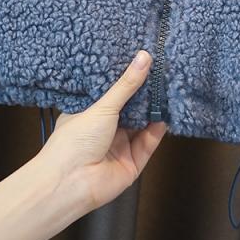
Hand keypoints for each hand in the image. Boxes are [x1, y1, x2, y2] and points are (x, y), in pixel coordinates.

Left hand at [32, 49, 167, 213]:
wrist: (71, 183)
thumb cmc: (76, 140)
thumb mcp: (103, 106)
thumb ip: (126, 85)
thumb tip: (144, 56)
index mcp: (90, 114)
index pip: (112, 93)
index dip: (127, 79)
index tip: (144, 60)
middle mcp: (105, 129)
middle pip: (130, 109)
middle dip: (145, 94)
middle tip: (162, 72)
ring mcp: (119, 146)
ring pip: (142, 125)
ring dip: (153, 110)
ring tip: (168, 88)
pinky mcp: (132, 163)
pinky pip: (148, 144)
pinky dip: (157, 130)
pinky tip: (165, 114)